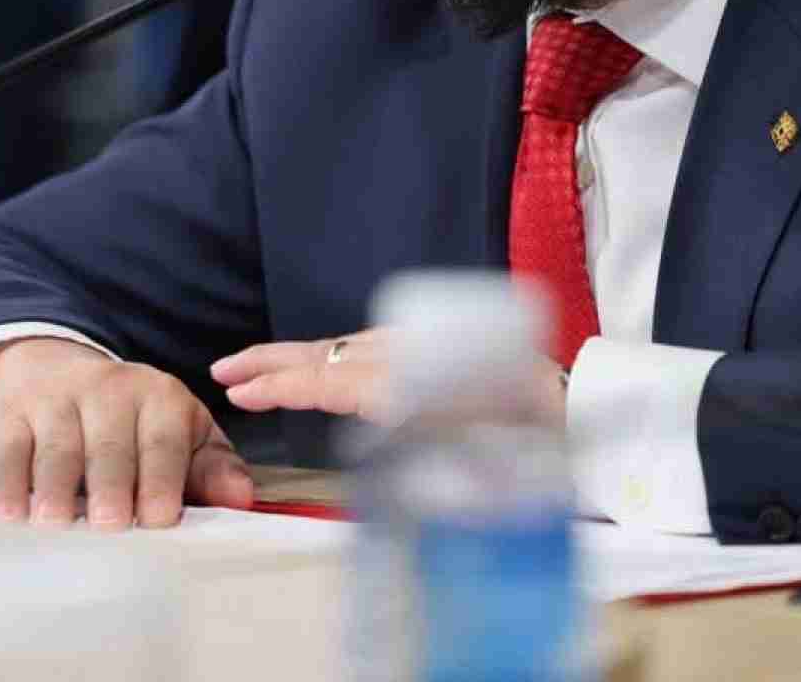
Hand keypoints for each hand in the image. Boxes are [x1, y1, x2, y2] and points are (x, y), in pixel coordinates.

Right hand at [0, 337, 253, 528]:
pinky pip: (9, 450)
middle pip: (110, 445)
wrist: (45, 372)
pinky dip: (10, 484)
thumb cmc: (125, 421)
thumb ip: (210, 468)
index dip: (162, 480)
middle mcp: (109, 390)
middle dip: (111, 486)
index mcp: (159, 397)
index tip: (160, 519)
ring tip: (56, 525)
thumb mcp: (177, 432)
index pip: (163, 440)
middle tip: (110, 526)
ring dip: (56, 488)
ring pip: (58, 447)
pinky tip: (12, 517)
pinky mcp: (11, 413)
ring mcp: (56, 399)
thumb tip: (241, 499)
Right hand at [214, 329, 569, 426]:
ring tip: (253, 373)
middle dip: (270, 361)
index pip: (331, 379)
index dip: (280, 385)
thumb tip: (372, 443)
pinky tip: (317, 369)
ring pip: (342, 350)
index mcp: (413, 381)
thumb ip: (422, 448)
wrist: (579, 403)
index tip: (238, 392)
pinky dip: (327, 359)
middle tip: (221, 371)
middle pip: (326, 354)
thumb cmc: (534, 437)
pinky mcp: (427, 354)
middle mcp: (409, 358)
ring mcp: (417, 351)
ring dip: (295, 361)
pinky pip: (364, 351)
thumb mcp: (484, 449)